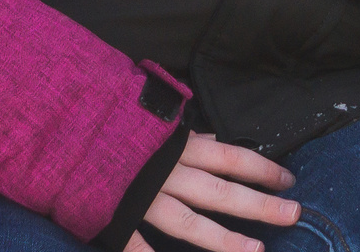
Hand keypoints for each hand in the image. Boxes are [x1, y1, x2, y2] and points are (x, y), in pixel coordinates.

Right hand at [125, 132, 298, 251]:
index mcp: (178, 144)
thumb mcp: (154, 120)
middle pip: (221, 190)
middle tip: (294, 214)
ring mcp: (142, 195)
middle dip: (259, 203)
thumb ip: (186, 135)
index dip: (262, 168)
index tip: (289, 180)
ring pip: (189, 222)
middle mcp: (167, 169)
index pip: (231, 157)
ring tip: (255, 251)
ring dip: (224, 240)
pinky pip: (137, 244)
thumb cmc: (115, 122)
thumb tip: (216, 139)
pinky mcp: (117, 216)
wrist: (64, 124)